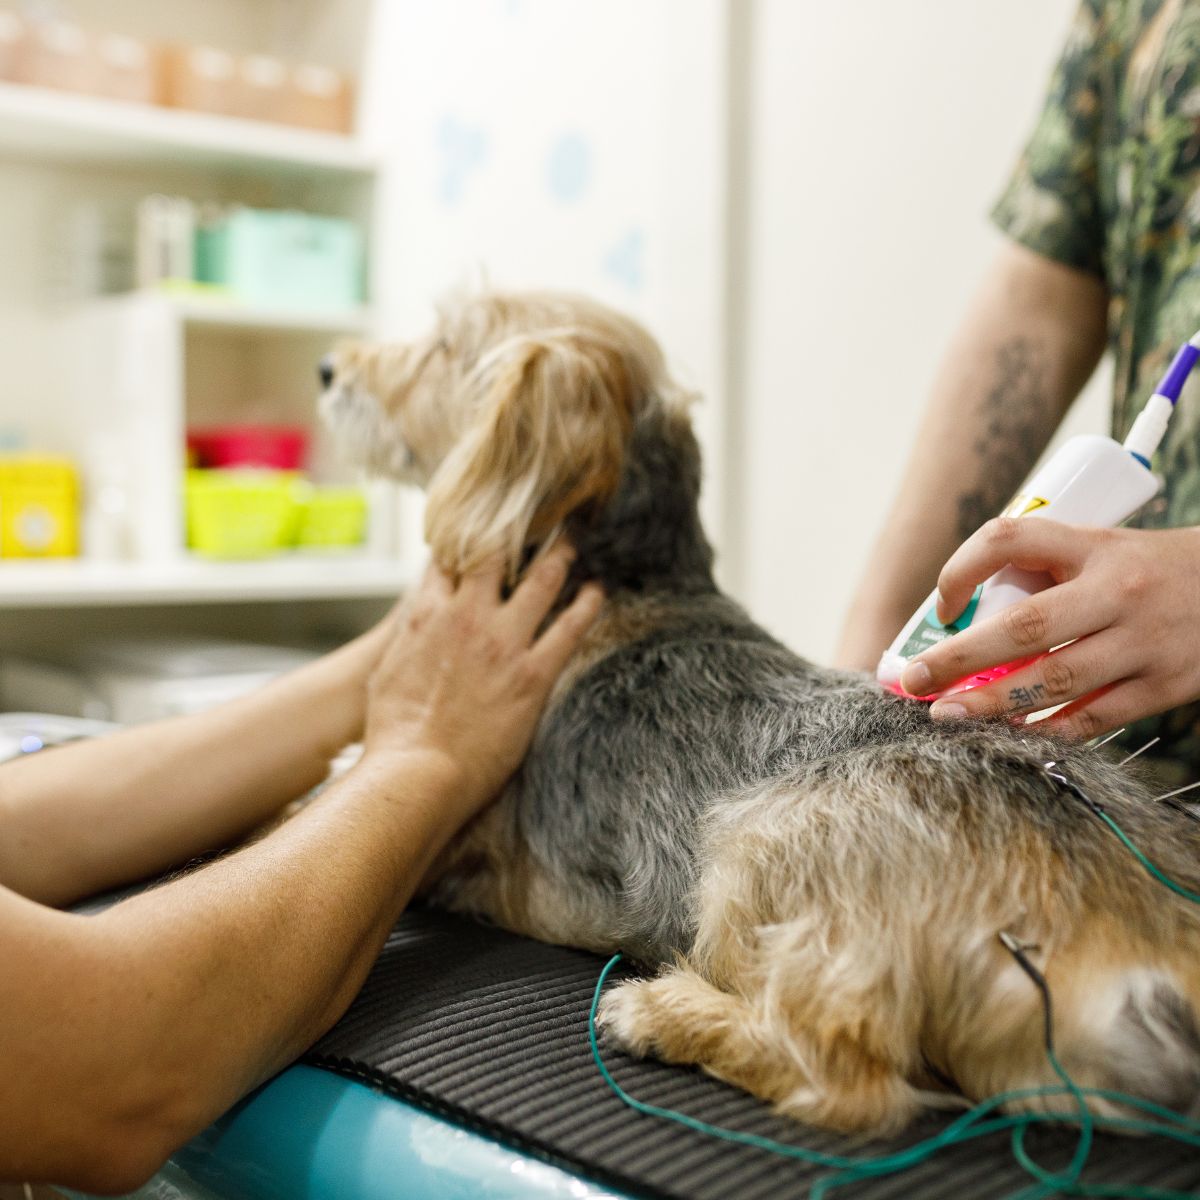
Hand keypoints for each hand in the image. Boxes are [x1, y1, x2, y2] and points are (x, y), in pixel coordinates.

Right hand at [363, 544, 602, 815]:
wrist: (415, 775)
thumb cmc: (394, 735)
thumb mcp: (387, 674)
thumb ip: (409, 640)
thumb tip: (417, 627)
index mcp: (426, 616)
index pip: (450, 557)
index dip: (469, 538)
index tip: (486, 529)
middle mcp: (466, 617)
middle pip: (498, 553)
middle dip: (518, 531)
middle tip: (537, 519)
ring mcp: (503, 642)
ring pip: (543, 579)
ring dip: (561, 556)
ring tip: (574, 541)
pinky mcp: (533, 674)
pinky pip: (570, 627)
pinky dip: (588, 604)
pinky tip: (598, 592)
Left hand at [898, 518, 1199, 737]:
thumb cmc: (1150, 570)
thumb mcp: (1100, 549)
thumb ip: (1043, 573)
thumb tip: (966, 621)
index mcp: (1093, 546)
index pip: (1009, 540)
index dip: (960, 569)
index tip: (942, 607)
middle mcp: (1118, 591)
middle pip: (1025, 627)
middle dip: (960, 657)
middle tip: (915, 679)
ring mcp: (1143, 642)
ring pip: (1055, 680)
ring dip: (993, 702)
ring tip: (948, 715)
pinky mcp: (1165, 685)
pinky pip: (1095, 716)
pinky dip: (1048, 729)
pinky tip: (1010, 734)